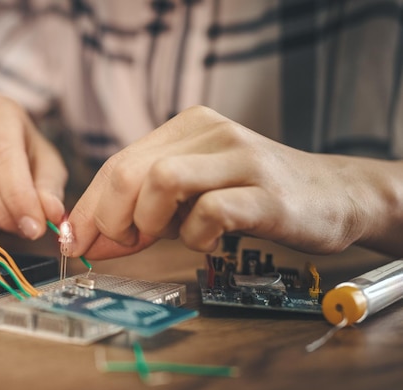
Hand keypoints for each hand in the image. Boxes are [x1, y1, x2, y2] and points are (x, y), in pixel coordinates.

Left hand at [67, 105, 401, 258]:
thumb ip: (144, 209)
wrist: (332, 195)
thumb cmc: (251, 196)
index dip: (89, 208)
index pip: (117, 164)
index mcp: (185, 127)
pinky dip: (196, 237)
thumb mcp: (190, 195)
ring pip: (163, 181)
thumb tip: (89, 240)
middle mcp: (210, 132)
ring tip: (165, 236)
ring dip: (149, 222)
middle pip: (129, 170)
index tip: (76, 242)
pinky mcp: (265, 193)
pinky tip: (208, 240)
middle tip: (123, 244)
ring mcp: (240, 159)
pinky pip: (210, 212)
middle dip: (110, 218)